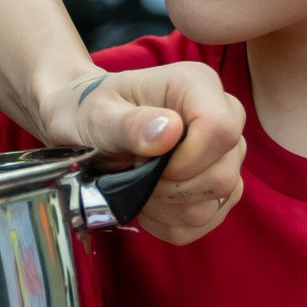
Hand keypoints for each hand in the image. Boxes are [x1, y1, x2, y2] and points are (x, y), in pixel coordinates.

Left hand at [35, 59, 245, 246]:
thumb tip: (171, 131)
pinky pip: (207, 221)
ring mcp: (226, 154)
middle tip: (133, 173)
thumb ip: (130, 123)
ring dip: (169, 207)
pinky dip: (170, 222)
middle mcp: (222, 115)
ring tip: (136, 185)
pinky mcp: (218, 187)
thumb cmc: (88, 111)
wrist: (81, 127)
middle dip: (172, 188)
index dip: (186, 159)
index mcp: (196, 84)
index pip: (220, 129)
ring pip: (219, 201)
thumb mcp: (96, 114)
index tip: (144, 162)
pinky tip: (146, 201)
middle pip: (224, 174)